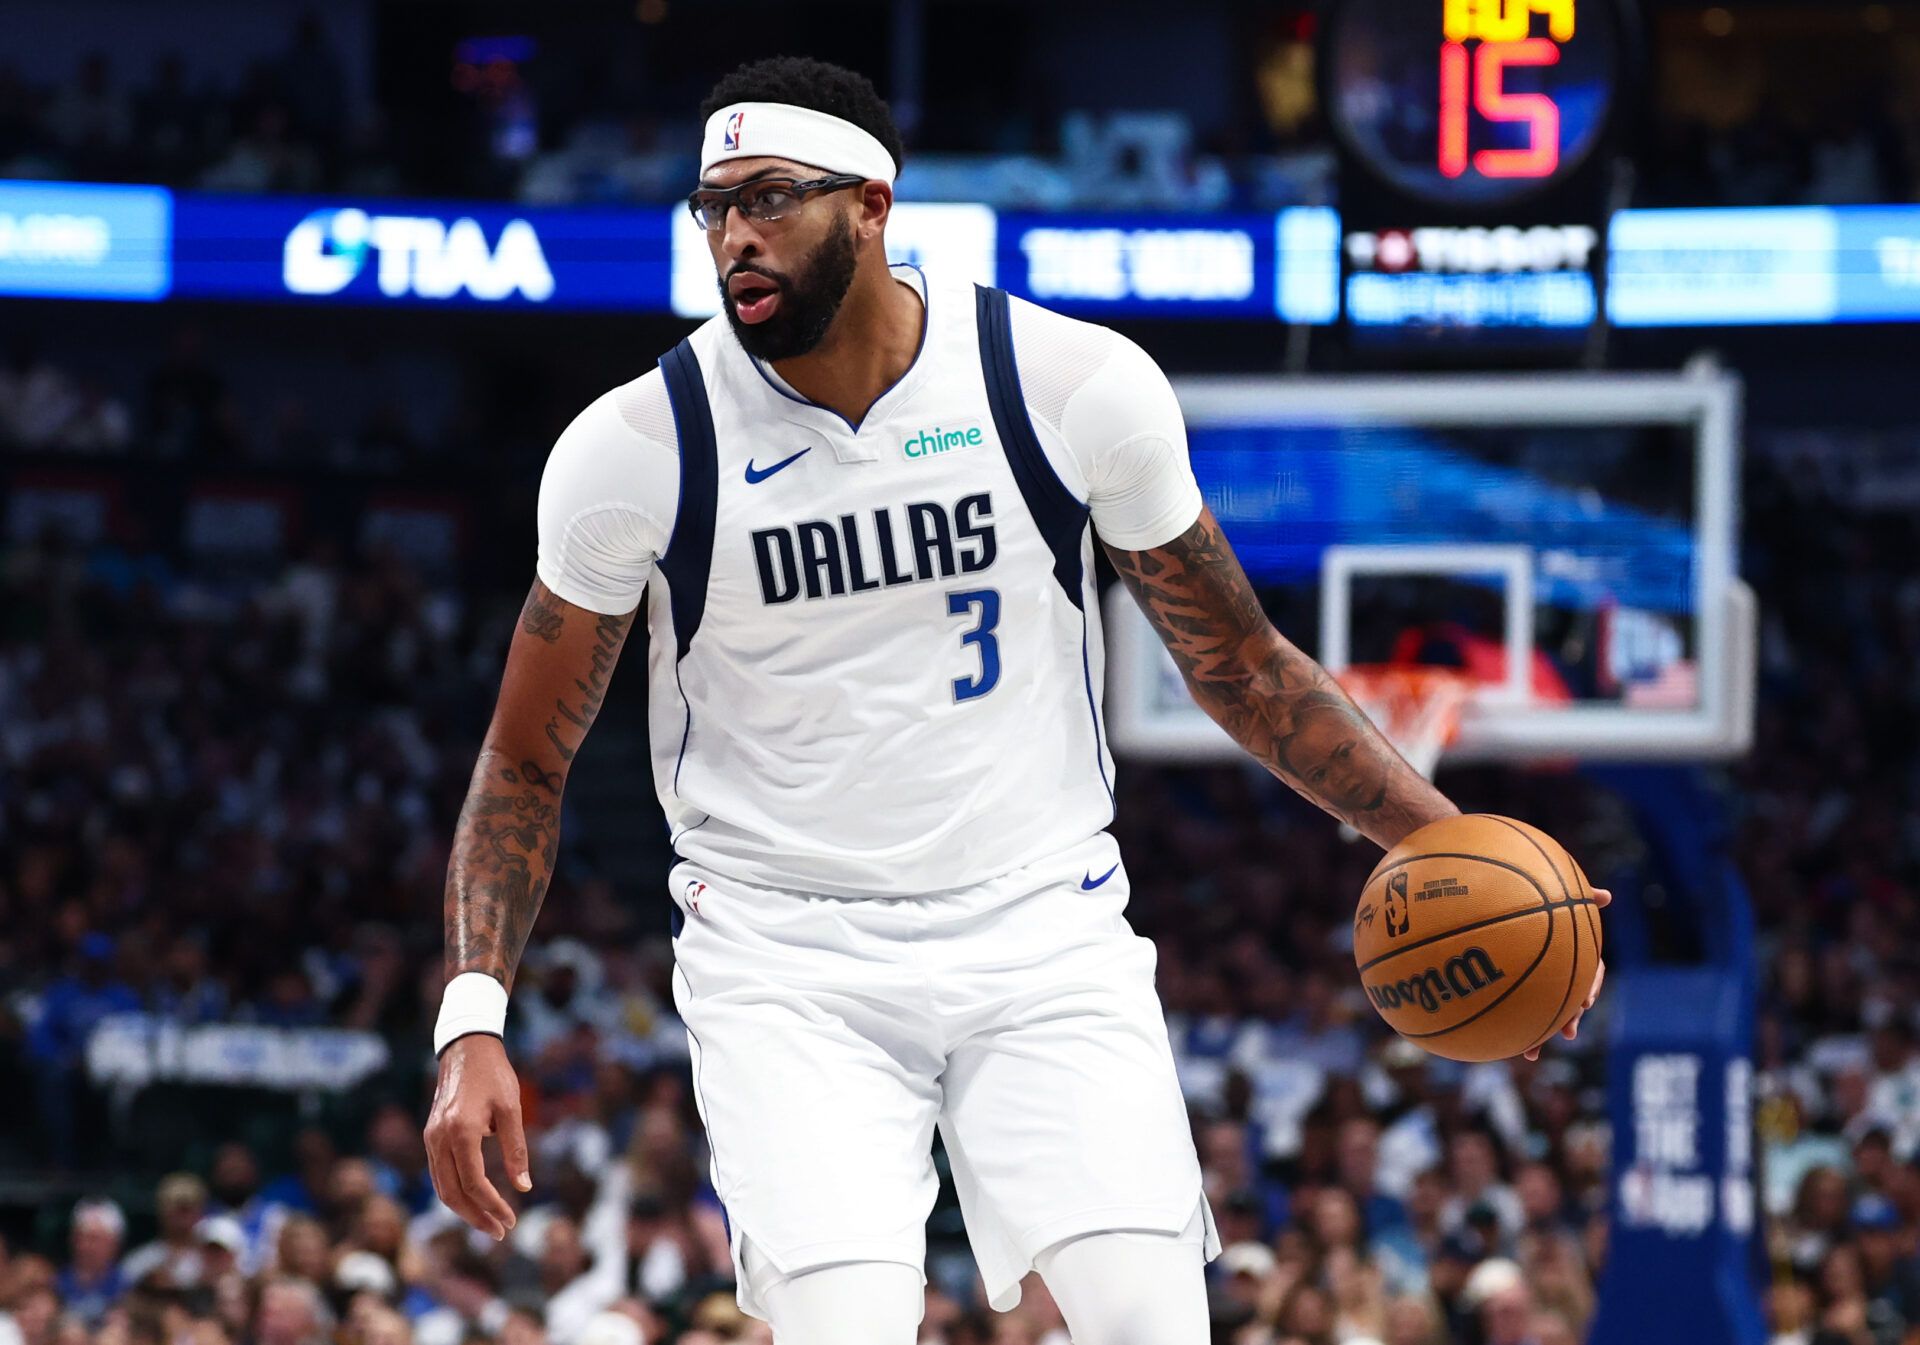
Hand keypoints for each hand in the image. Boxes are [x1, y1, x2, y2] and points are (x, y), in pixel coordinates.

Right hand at [424, 1034, 529, 1238]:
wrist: (466, 1048)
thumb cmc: (494, 1075)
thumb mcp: (511, 1108)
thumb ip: (516, 1149)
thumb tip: (524, 1187)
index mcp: (460, 1131)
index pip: (474, 1183)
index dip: (493, 1206)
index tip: (511, 1220)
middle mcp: (439, 1139)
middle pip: (453, 1193)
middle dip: (476, 1217)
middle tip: (500, 1232)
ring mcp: (431, 1138)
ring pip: (442, 1188)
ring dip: (464, 1210)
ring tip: (489, 1223)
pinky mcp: (431, 1136)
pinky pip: (439, 1174)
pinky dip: (455, 1192)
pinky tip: (474, 1200)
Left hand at [1523, 887, 1611, 1061]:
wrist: (1510, 909)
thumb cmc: (1541, 900)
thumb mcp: (1563, 898)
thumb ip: (1581, 898)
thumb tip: (1607, 895)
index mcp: (1576, 952)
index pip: (1591, 973)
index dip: (1590, 986)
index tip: (1587, 999)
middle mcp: (1563, 970)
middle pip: (1572, 998)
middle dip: (1569, 1017)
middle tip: (1567, 1032)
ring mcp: (1544, 982)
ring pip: (1549, 1011)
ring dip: (1541, 1034)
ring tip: (1531, 1053)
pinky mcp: (1522, 990)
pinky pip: (1523, 1011)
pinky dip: (1516, 1028)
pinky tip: (1507, 1044)